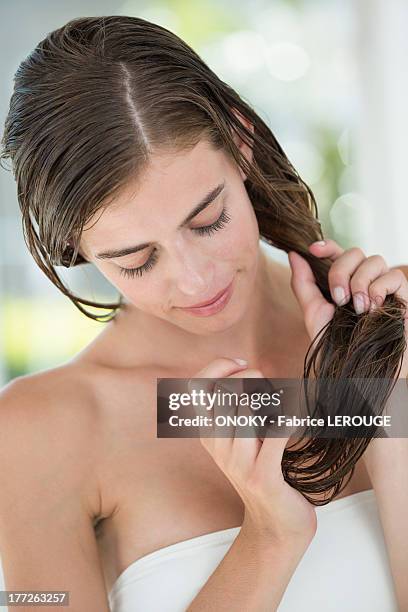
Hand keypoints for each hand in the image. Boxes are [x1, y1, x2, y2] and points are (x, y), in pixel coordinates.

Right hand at [189, 358, 316, 547]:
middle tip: (268, 385)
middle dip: (249, 378)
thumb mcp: (240, 440)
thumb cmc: (262, 471)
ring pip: (245, 410)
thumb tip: (249, 370)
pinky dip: (290, 418)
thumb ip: (236, 408)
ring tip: (282, 403)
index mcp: (208, 433)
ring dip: (269, 397)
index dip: (218, 366)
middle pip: (222, 393)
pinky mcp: (262, 476)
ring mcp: (238, 463)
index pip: (196, 387)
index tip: (243, 365)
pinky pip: (276, 434)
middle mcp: (217, 447)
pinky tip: (297, 418)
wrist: (276, 525)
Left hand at [288, 239, 407, 376]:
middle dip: (341, 272)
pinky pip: (394, 276)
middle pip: (355, 252)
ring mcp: (384, 287)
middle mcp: (364, 280)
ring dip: (360, 283)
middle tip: (338, 299)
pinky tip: (373, 310)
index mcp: (343, 281)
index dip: (327, 245)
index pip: (338, 252)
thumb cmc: (336, 345)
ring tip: (357, 310)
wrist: (357, 370)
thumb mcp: (313, 313)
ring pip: (375, 261)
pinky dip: (380, 289)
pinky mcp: (403, 297)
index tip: (312, 249)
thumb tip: (293, 254)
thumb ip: (303, 283)